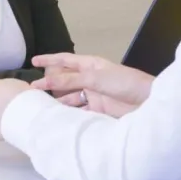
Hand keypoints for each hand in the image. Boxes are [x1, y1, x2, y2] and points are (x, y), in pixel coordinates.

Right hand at [31, 53, 153, 115]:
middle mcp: (90, 79)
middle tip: (32, 92)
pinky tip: (59, 119)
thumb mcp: (95, 78)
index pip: (65, 60)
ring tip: (41, 108)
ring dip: (58, 102)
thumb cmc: (125, 83)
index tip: (33, 61)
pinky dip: (70, 115)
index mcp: (90, 65)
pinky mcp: (99, 110)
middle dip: (50, 85)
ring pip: (71, 98)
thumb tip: (47, 80)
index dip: (49, 60)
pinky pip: (80, 112)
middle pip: (65, 81)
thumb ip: (71, 80)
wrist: (147, 102)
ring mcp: (94, 95)